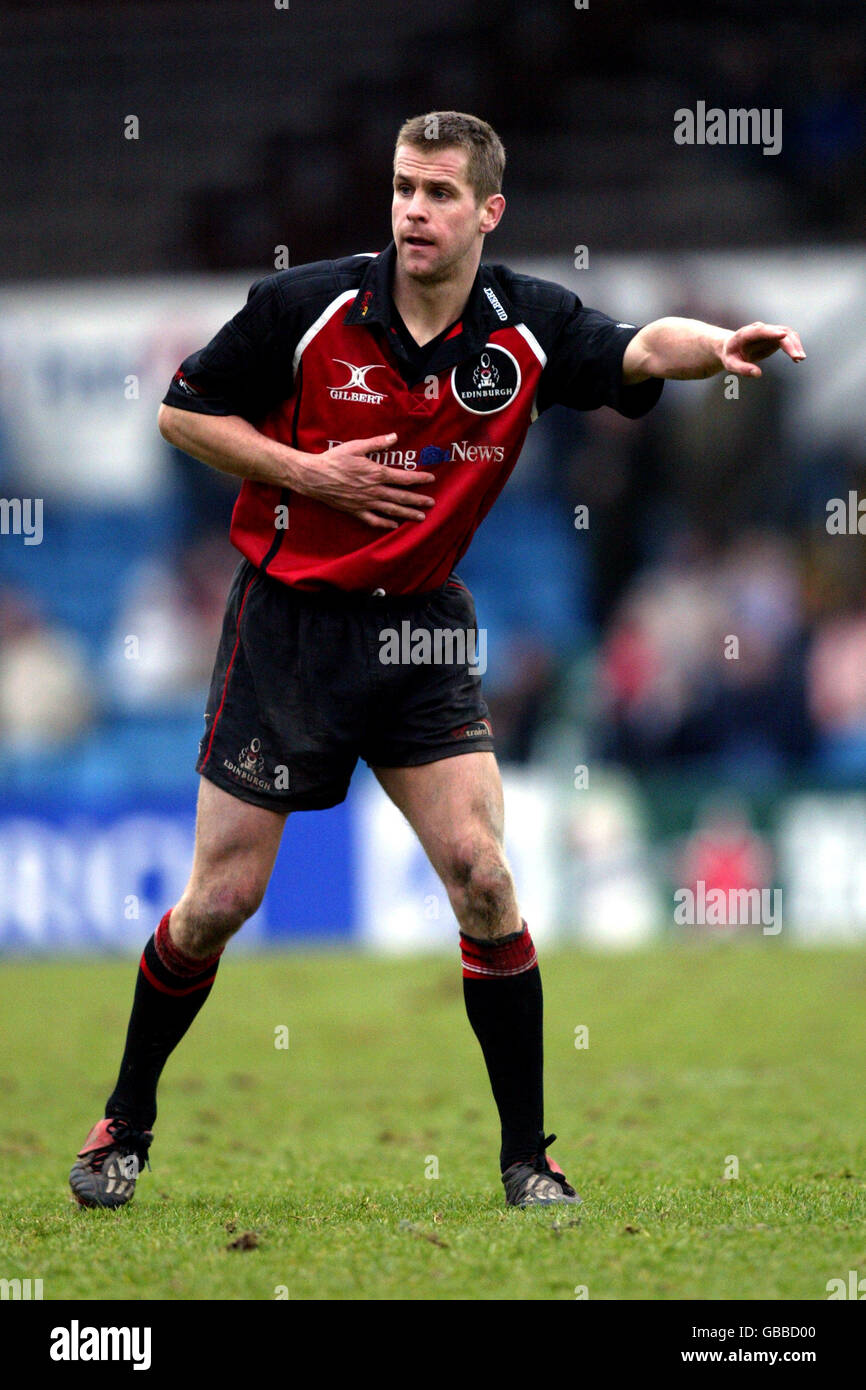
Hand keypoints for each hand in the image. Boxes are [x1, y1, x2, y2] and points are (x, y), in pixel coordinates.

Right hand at [295, 434, 435, 529]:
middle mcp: (373, 490)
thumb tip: (395, 437)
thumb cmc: (334, 459)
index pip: (403, 477)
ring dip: (408, 514)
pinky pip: (373, 520)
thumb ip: (377, 443)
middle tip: (431, 502)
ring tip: (421, 517)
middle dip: (418, 500)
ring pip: (391, 510)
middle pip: (401, 497)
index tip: (430, 479)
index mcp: (376, 473)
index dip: (419, 479)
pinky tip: (394, 525)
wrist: (313, 476)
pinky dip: (385, 524)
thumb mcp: (356, 446)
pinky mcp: (355, 511)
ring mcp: (365, 503)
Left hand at [719, 322, 805, 377]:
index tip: (783, 335)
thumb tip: (758, 374)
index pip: (760, 330)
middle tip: (797, 357)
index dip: (772, 332)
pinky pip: (788, 338)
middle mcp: (759, 329)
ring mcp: (769, 331)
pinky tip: (797, 358)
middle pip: (778, 332)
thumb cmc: (731, 355)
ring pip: (786, 333)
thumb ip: (743, 369)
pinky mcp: (775, 336)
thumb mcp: (731, 364)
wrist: (733, 347)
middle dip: (789, 344)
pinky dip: (794, 346)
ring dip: (795, 344)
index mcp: (746, 333)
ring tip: (800, 359)